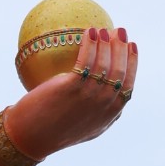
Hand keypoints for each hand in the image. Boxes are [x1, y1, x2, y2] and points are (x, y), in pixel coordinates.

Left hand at [6, 27, 137, 161]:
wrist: (31, 137)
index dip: (132, 62)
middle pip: (120, 69)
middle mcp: (104, 103)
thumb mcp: (87, 127)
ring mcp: (90, 95)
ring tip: (100, 29)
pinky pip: (85, 59)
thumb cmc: (56, 132)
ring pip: (104, 62)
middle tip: (119, 31)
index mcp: (111, 113)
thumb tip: (111, 95)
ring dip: (105, 41)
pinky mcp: (72, 87)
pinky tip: (88, 32)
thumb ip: (102, 113)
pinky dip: (90, 43)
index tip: (131, 46)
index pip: (129, 83)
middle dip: (122, 47)